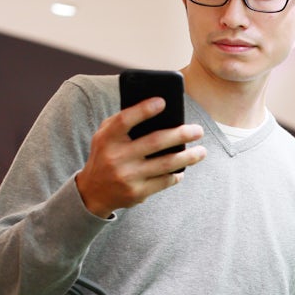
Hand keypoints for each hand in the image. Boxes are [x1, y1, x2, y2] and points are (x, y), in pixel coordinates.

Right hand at [75, 98, 206, 217]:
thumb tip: (157, 108)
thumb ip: (123, 122)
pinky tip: (183, 169)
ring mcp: (127, 176)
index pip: (125, 120)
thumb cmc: (105, 155)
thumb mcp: (105, 137)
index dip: (144, 110)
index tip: (163, 101)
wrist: (92, 193)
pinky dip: (176, 175)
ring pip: (166, 164)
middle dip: (181, 134)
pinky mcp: (137, 193)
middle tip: (198, 130)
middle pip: (155, 142)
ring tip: (202, 151)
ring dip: (188, 157)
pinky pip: (164, 181)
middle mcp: (116, 157)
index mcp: (107, 139)